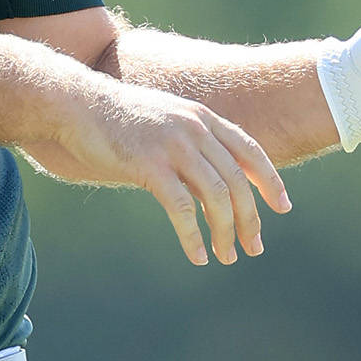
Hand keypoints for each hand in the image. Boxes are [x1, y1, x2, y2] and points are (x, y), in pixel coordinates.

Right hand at [39, 82, 290, 266]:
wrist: (76, 104)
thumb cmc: (117, 118)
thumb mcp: (164, 122)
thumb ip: (190, 143)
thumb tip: (210, 180)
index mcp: (201, 117)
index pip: (250, 150)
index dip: (270, 180)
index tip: (283, 207)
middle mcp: (194, 129)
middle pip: (237, 180)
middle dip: (251, 219)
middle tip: (255, 247)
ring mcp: (173, 146)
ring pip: (216, 196)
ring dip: (226, 232)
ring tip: (228, 256)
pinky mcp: (149, 165)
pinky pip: (181, 208)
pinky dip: (193, 236)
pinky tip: (197, 255)